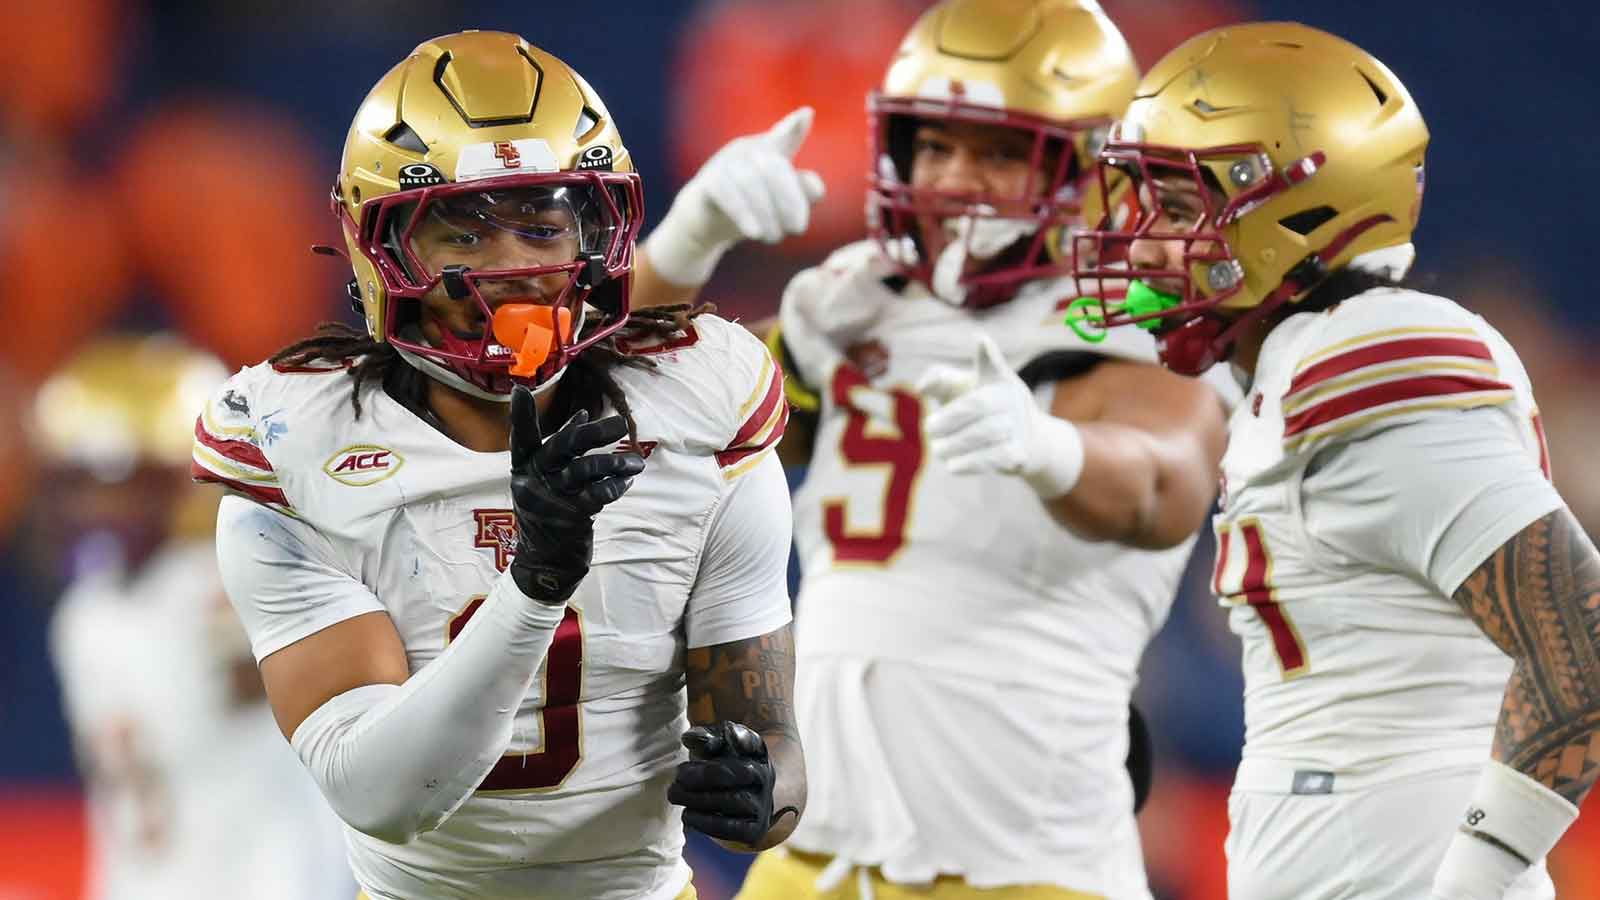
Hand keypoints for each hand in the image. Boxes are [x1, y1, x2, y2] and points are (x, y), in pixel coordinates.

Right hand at [507, 389, 645, 603]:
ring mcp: (550, 499)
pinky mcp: (569, 517)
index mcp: (524, 467)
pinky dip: (615, 485)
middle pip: (563, 445)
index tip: (520, 389)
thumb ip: (561, 447)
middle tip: (621, 424)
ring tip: (637, 463)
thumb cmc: (549, 512)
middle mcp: (532, 480)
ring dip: (615, 463)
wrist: (546, 562)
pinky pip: (598, 494)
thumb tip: (582, 414)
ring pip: (585, 470)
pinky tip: (627, 481)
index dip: (521, 415)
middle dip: (595, 432)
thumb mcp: (545, 479)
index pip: (521, 438)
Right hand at [643, 107, 826, 286]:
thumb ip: (802, 194)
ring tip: (774, 237)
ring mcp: (724, 163)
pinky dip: (743, 213)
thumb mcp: (780, 203)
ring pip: (751, 182)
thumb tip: (816, 188)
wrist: (704, 223)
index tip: (807, 114)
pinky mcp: (706, 182)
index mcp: (768, 151)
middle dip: (791, 200)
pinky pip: (726, 193)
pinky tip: (755, 233)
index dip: (793, 127)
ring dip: (768, 213)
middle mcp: (746, 150)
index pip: (784, 136)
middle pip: (775, 168)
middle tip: (798, 229)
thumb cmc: (749, 208)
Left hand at [668, 721, 785, 847]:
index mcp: (757, 752)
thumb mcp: (714, 746)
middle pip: (740, 773)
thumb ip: (703, 737)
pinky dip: (707, 823)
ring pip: (734, 800)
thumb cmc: (721, 765)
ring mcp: (762, 804)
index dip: (741, 737)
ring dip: (700, 798)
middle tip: (679, 775)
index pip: (752, 741)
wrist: (741, 798)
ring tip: (675, 794)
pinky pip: (732, 829)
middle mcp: (765, 776)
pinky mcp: (754, 830)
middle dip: (706, 774)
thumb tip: (688, 739)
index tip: (728, 734)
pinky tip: (687, 815)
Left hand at [917, 335, 1084, 497]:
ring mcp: (1020, 425)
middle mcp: (1013, 398)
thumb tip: (923, 386)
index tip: (981, 340)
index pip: (992, 364)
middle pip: (978, 404)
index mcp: (999, 379)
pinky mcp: (1022, 452)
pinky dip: (970, 462)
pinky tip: (951, 466)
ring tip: (937, 450)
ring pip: (985, 433)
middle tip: (928, 428)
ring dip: (955, 443)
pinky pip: (994, 457)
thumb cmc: (988, 413)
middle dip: (950, 418)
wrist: (1032, 445)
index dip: (987, 353)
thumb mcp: (965, 392)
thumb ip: (942, 382)